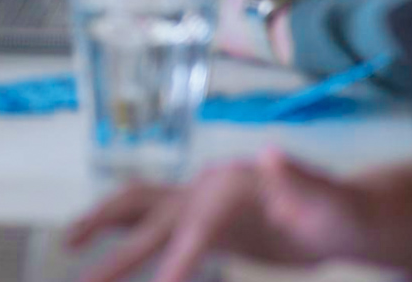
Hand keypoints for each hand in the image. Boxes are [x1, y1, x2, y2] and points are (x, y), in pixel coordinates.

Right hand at [64, 151, 411, 281]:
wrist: (343, 214)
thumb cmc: (343, 212)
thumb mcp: (334, 202)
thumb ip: (304, 181)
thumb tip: (272, 153)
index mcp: (230, 188)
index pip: (195, 226)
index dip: (178, 257)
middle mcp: (203, 189)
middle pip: (143, 209)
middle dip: (106, 234)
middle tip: (74, 257)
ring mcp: (197, 204)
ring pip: (136, 210)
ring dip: (101, 228)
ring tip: (69, 250)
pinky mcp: (201, 223)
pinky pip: (152, 228)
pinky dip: (122, 235)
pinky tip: (102, 248)